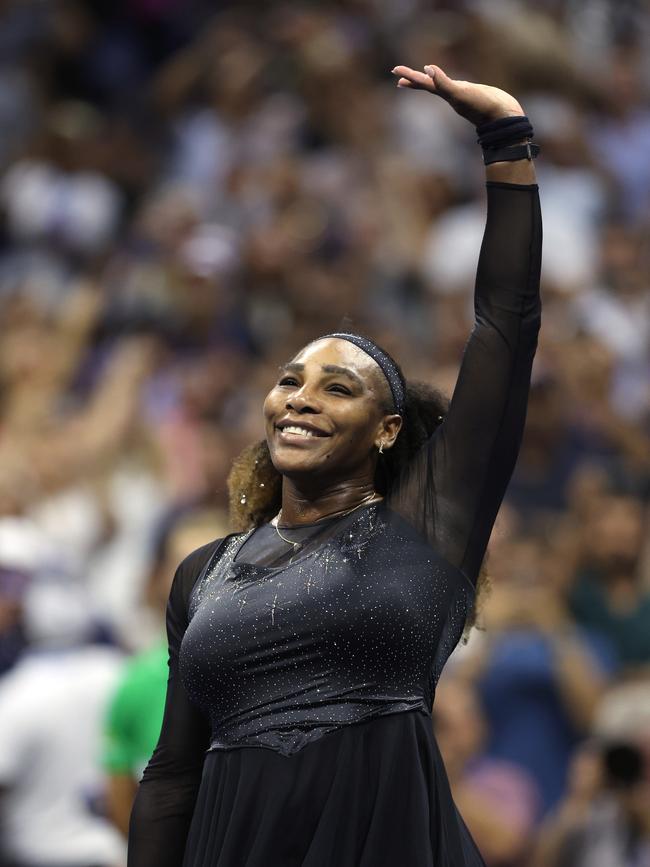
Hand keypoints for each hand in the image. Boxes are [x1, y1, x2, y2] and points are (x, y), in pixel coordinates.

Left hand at [391, 64, 523, 125]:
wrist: (503, 117)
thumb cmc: (482, 106)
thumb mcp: (461, 93)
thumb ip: (444, 83)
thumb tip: (427, 69)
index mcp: (446, 94)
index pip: (424, 83)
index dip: (410, 77)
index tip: (395, 71)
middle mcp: (450, 94)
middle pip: (427, 84)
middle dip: (412, 78)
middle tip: (397, 72)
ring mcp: (460, 94)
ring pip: (439, 85)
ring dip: (426, 81)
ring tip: (418, 75)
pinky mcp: (471, 92)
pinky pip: (453, 85)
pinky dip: (446, 80)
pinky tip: (445, 80)